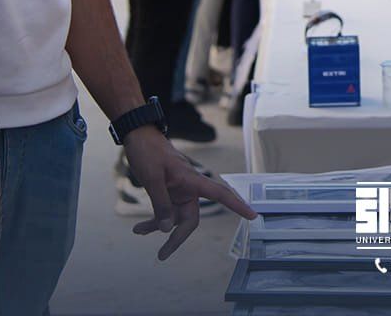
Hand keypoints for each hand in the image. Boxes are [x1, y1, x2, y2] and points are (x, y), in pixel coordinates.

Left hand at [120, 127, 254, 259]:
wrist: (138, 136)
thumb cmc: (149, 151)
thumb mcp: (152, 177)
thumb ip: (160, 203)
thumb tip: (167, 229)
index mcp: (192, 180)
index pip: (220, 194)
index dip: (237, 205)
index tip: (252, 215)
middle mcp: (188, 188)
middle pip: (191, 219)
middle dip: (177, 237)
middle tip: (162, 254)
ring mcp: (177, 192)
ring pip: (174, 218)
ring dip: (158, 227)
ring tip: (138, 231)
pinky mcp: (167, 193)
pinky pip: (164, 212)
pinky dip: (152, 221)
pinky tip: (139, 227)